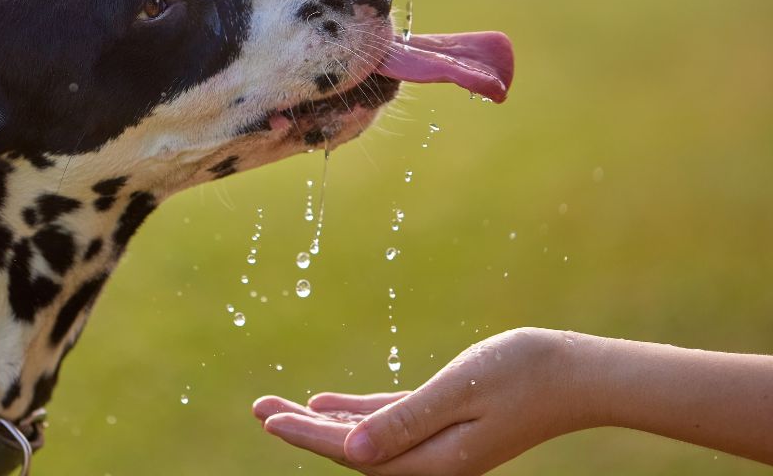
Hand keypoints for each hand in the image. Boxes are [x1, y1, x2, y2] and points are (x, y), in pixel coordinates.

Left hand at [252, 328, 587, 474]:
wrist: (578, 374)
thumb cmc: (523, 374)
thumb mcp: (457, 392)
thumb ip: (404, 422)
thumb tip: (353, 451)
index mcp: (434, 461)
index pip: (354, 453)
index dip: (307, 436)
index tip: (267, 417)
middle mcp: (432, 462)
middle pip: (351, 450)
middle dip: (302, 430)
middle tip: (257, 407)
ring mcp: (439, 447)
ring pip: (365, 437)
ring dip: (322, 421)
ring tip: (277, 406)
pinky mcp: (445, 426)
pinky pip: (388, 424)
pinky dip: (355, 415)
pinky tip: (325, 402)